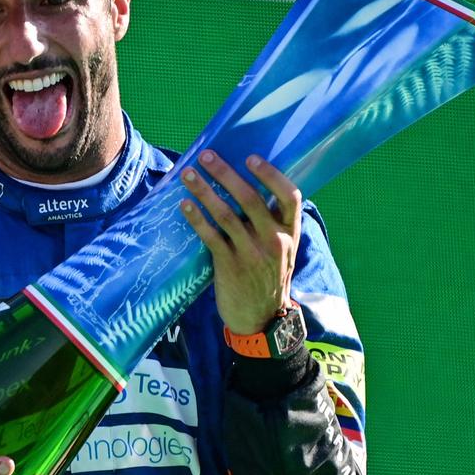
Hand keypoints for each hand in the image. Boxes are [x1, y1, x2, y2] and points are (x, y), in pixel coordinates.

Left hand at [179, 151, 302, 333]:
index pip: (290, 196)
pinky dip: (196, 218)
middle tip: (206, 156)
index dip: (271, 174)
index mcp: (290, 232)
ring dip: (204, 191)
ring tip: (187, 174)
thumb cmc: (269, 276)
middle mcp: (273, 240)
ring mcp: (251, 253)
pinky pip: (210, 236)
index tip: (251, 157)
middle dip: (225, 173)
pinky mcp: (230, 266)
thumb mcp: (283, 250)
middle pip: (250, 198)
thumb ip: (272, 223)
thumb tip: (247, 186)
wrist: (261, 318)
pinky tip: (184, 205)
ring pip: (226, 214)